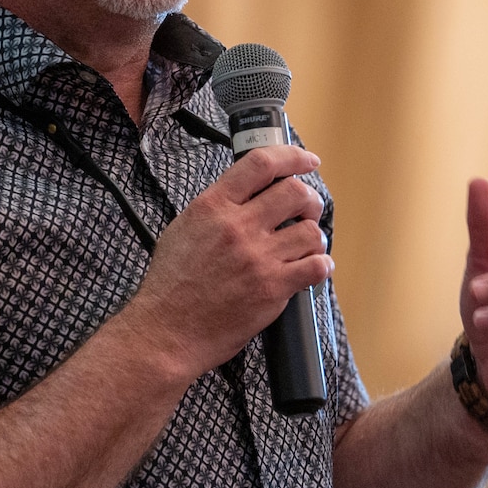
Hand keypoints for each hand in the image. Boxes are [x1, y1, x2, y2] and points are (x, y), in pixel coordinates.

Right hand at [124, 145, 331, 380]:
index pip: (261, 164)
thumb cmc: (171, 284)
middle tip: (308, 211)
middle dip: (310, 200)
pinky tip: (314, 268)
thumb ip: (217, 208)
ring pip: (310, 231)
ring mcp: (257, 258)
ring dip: (314, 236)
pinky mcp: (272, 289)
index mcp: (213, 206)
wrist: (165, 331)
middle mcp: (237, 227)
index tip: (308, 161)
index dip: (293, 157)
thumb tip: (249, 194)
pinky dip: (321, 265)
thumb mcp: (184, 229)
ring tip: (306, 246)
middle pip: (294, 192)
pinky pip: (315, 267)